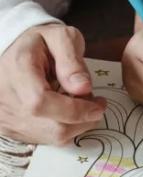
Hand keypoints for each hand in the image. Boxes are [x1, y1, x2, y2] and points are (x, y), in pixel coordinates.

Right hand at [0, 24, 105, 144]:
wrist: (17, 50)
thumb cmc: (42, 42)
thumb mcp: (62, 38)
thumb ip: (72, 61)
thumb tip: (83, 88)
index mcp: (18, 69)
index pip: (41, 102)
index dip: (74, 110)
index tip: (99, 105)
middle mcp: (6, 97)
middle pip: (48, 125)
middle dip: (82, 119)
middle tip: (97, 103)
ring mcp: (6, 117)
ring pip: (47, 137)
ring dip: (75, 125)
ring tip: (83, 104)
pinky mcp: (11, 128)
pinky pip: (42, 139)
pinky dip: (62, 129)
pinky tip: (68, 112)